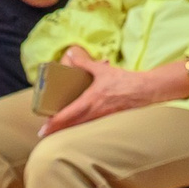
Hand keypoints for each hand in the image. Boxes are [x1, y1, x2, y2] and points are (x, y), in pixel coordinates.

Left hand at [39, 45, 188, 135]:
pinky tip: (74, 126)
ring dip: (66, 130)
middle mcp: (94, 112)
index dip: (54, 123)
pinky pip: (89, 124)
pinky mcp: (107, 118)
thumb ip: (84, 62)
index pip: (67, 115)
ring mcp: (101, 117)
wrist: (145, 90)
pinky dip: (78, 126)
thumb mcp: (101, 69)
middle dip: (56, 130)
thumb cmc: (123, 80)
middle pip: (70, 125)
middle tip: (43, 133)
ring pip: (79, 127)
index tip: (43, 129)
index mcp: (90, 100)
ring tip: (55, 131)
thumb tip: (69, 54)